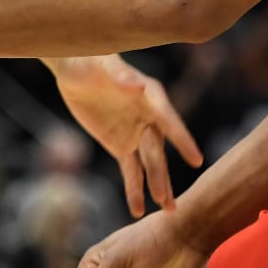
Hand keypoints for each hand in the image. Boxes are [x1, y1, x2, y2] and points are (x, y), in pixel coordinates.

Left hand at [53, 54, 202, 215]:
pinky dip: (134, 189)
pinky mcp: (119, 145)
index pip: (168, 119)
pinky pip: (130, 170)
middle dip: (162, 175)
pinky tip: (138, 209)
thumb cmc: (88, 58)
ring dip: (157, 186)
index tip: (195, 159)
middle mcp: (148, 116)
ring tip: (167, 210)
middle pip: (158, 150)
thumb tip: (138, 84)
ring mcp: (135, 133)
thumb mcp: (101, 62)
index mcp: (151, 94)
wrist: (71, 67)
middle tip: (167, 201)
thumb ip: (120, 75)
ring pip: (149, 164)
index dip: (181, 139)